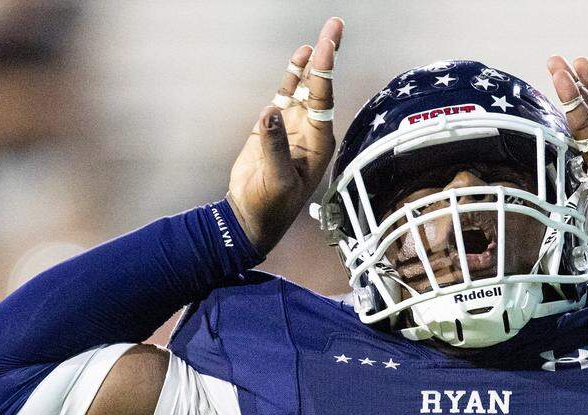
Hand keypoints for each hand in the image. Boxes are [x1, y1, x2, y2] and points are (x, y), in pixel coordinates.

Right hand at [227, 17, 343, 253]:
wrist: (251, 216)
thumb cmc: (271, 205)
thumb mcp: (276, 179)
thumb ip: (274, 146)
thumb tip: (270, 112)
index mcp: (319, 143)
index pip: (324, 99)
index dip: (325, 70)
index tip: (326, 44)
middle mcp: (311, 130)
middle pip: (321, 86)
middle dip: (328, 56)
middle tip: (336, 25)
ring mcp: (293, 126)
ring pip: (305, 87)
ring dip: (312, 62)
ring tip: (321, 36)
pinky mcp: (273, 126)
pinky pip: (286, 94)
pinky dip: (292, 75)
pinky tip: (300, 57)